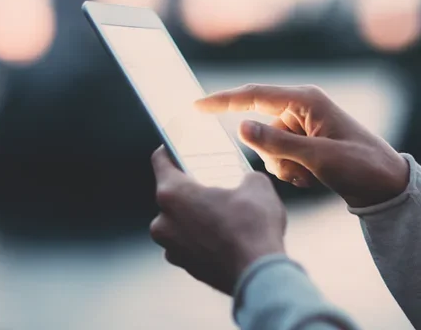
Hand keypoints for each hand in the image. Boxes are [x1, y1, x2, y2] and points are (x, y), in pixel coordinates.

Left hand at [149, 146, 286, 294]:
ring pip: (179, 220)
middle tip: (213, 180)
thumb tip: (245, 181)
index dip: (171, 149)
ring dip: (196, 213)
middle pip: (171, 193)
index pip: (160, 160)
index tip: (179, 146)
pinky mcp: (185, 265)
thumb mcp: (256, 184)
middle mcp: (163, 221)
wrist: (259, 274)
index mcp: (173, 193)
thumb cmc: (253, 227)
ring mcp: (171, 247)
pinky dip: (202, 236)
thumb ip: (242, 175)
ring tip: (223, 209)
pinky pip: (189, 242)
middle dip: (191, 186)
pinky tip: (225, 233)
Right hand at [196, 84, 408, 207]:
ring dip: (282, 165)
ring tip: (310, 175)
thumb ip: (277, 142)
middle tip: (299, 169)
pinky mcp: (303, 142)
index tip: (196, 106)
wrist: (385, 186)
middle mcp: (301, 108)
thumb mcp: (318, 157)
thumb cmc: (360, 166)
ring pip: (267, 146)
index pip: (254, 96)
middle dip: (272, 153)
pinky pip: (278, 155)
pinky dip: (288, 170)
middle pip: (260, 128)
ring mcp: (302, 126)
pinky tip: (312, 177)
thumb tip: (240, 127)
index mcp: (306, 100)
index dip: (222, 101)